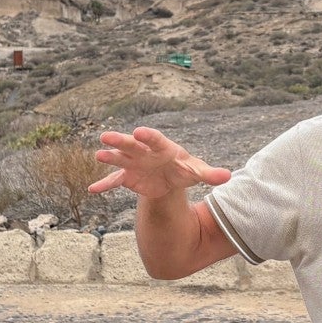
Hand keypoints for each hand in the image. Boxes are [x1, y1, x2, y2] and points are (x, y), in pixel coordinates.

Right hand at [88, 127, 230, 200]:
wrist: (169, 178)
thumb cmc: (182, 169)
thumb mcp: (196, 171)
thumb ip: (210, 174)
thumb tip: (228, 177)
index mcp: (161, 146)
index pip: (153, 138)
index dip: (147, 136)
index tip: (139, 132)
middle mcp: (144, 151)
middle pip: (131, 144)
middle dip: (119, 140)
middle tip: (106, 136)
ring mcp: (133, 163)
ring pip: (119, 158)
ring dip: (109, 157)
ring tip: (98, 155)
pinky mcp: (127, 177)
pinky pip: (114, 181)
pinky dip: (104, 185)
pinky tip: (93, 190)